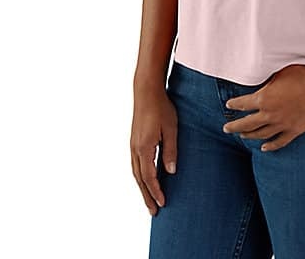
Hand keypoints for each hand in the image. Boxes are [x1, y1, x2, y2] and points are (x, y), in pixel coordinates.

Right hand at [131, 86, 177, 214]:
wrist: (146, 92)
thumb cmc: (161, 108)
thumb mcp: (171, 129)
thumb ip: (170, 151)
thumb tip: (171, 172)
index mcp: (144, 148)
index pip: (149, 177)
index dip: (156, 192)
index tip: (163, 204)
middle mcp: (135, 149)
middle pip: (140, 179)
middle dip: (147, 196)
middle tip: (153, 212)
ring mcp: (133, 145)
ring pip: (136, 173)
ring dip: (142, 188)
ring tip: (149, 200)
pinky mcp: (134, 141)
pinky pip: (135, 165)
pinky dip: (140, 177)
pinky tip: (145, 180)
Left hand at [222, 64, 304, 151]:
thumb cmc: (302, 75)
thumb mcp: (280, 73)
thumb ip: (269, 81)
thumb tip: (263, 83)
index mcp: (264, 98)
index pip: (243, 103)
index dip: (234, 105)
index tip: (229, 105)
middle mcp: (270, 114)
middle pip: (247, 123)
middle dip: (235, 126)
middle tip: (226, 128)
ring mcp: (282, 124)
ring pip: (261, 134)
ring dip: (250, 135)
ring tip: (242, 136)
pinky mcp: (294, 130)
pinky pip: (279, 141)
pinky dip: (271, 145)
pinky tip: (264, 147)